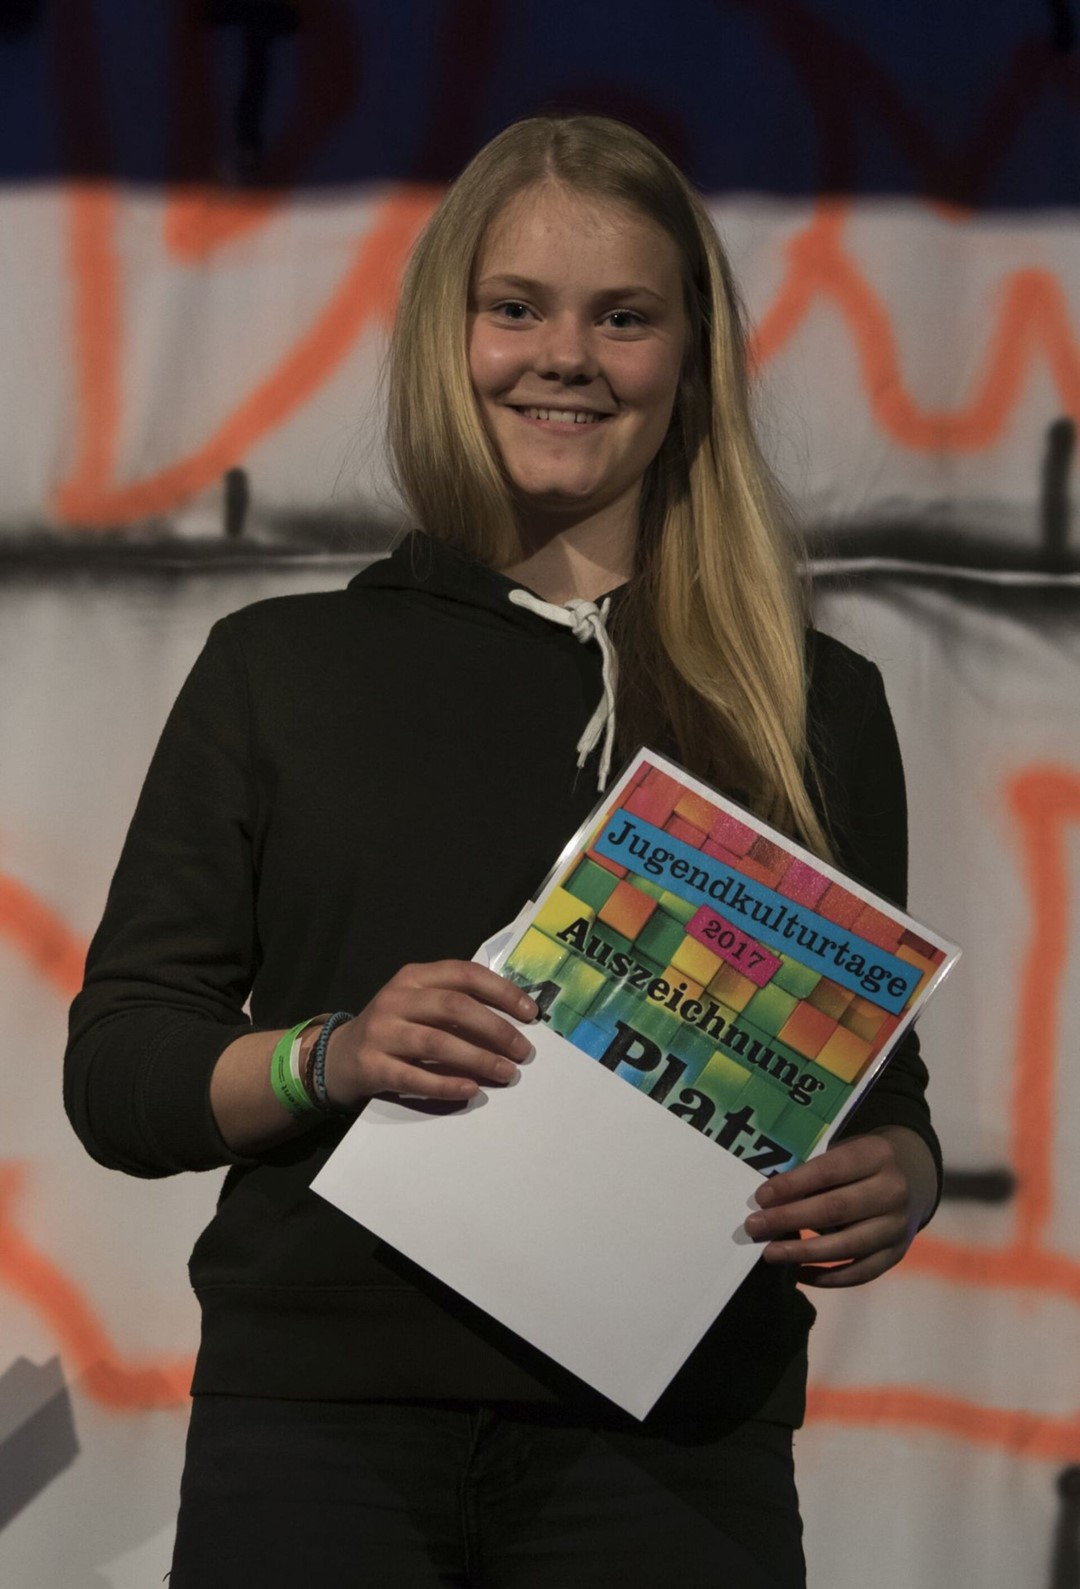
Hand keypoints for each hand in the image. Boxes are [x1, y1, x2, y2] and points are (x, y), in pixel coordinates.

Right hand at [323, 961, 536, 1109]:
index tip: (530, 1014)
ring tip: (506, 1073)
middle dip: (495, 1028)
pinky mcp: (372, 1066)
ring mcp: (381, 1031)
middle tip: (523, 1051)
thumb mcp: (418, 1003)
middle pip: (454, 1007)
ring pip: (437, 1042)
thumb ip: (456, 1002)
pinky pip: (414, 1076)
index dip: (502, 991)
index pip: (465, 974)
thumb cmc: (394, 1028)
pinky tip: (470, 1090)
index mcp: (414, 977)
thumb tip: (515, 1018)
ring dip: (478, 1058)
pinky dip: (446, 1083)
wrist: (338, 1056)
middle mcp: (396, 998)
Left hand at [742, 1126, 938, 1287]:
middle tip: (754, 1227)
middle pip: (836, 1209)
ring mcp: (898, 1226)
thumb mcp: (846, 1151)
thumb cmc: (862, 1161)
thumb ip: (815, 1172)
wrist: (915, 1174)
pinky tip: (799, 1273)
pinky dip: (828, 1277)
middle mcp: (893, 1191)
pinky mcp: (897, 1253)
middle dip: (790, 1219)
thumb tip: (770, 1200)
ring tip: (770, 1254)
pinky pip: (860, 1272)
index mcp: (876, 1155)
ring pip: (848, 1246)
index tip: (761, 1196)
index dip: (794, 1185)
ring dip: (804, 1252)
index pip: (829, 1171)